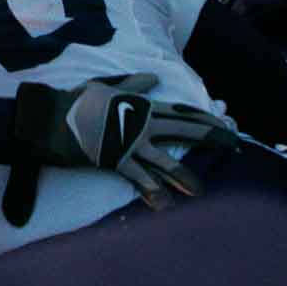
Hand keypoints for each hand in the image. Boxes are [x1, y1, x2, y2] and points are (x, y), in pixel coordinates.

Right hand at [10, 72, 235, 218]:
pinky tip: (166, 206)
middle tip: (234, 145)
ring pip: (165, 161)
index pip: (180, 112)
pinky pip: (139, 179)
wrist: (52, 117)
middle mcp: (141, 124)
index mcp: (141, 106)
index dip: (204, 118)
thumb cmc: (77, 101)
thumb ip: (133, 85)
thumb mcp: (106, 88)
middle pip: (184, 131)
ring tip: (200, 191)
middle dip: (211, 138)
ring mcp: (130, 143)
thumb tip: (153, 79)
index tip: (225, 123)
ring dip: (184, 176)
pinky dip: (153, 194)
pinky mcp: (116, 160)